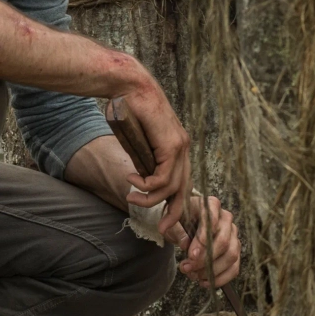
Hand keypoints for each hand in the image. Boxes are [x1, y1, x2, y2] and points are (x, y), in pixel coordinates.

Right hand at [109, 81, 191, 228]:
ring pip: (171, 188)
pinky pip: (163, 178)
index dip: (176, 203)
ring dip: (149, 199)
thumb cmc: (129, 110)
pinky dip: (146, 186)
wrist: (129, 86)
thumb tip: (140, 178)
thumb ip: (144, 160)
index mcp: (178, 147)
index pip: (183, 182)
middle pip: (185, 190)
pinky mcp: (171, 145)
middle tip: (162, 229)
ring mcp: (180, 146)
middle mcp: (184, 148)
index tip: (166, 219)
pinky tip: (132, 180)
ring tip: (131, 197)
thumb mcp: (138, 142)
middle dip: (174, 214)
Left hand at [173, 195, 240, 287]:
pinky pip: (234, 267)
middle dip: (205, 259)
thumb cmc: (180, 219)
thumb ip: (175, 230)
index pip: (211, 220)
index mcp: (211, 205)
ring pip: (231, 255)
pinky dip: (221, 278)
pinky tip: (204, 282)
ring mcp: (233, 235)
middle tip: (188, 267)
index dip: (203, 239)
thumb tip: (185, 244)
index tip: (191, 254)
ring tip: (193, 275)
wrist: (187, 223)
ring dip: (212, 270)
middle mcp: (226, 218)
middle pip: (224, 240)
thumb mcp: (172, 221)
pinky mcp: (235, 250)